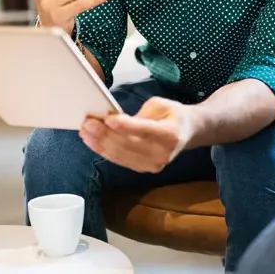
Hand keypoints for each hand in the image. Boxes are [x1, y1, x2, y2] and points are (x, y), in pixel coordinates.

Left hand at [79, 97, 195, 172]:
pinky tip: (93, 142)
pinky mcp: (145, 169)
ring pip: (121, 155)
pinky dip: (105, 151)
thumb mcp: (161, 105)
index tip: (107, 119)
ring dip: (100, 144)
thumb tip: (114, 121)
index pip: (144, 130)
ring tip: (85, 132)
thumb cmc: (174, 115)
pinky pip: (121, 160)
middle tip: (88, 123)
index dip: (125, 126)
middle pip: (128, 145)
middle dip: (105, 134)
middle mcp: (163, 153)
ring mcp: (154, 164)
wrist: (189, 132)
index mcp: (171, 134)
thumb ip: (140, 114)